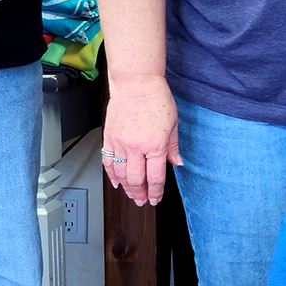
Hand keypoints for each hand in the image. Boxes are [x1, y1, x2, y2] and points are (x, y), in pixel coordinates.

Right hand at [103, 76, 183, 205]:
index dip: (156, 192)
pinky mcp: (109, 137)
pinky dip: (111, 174)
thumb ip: (173, 147)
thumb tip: (177, 163)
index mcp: (155, 145)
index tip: (155, 198)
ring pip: (121, 174)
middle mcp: (136, 147)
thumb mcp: (173, 124)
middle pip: (136, 180)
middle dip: (140, 194)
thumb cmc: (156, 99)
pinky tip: (115, 182)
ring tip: (131, 195)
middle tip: (142, 201)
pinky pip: (107, 161)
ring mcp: (120, 143)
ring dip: (126, 188)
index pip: (155, 177)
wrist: (136, 83)